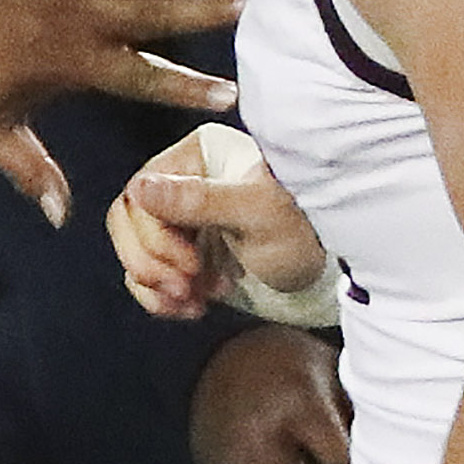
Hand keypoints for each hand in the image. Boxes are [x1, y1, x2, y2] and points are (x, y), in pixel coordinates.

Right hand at [113, 122, 330, 321]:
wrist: (334, 259)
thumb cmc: (307, 223)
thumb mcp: (257, 212)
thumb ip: (199, 200)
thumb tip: (140, 187)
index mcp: (195, 156)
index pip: (138, 197)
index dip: (152, 237)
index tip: (189, 265)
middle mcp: (182, 181)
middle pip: (130, 226)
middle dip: (152, 263)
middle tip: (186, 288)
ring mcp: (183, 218)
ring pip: (137, 253)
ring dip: (157, 285)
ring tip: (194, 302)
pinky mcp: (187, 250)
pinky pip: (150, 274)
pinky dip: (162, 297)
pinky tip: (193, 307)